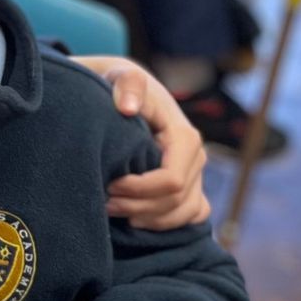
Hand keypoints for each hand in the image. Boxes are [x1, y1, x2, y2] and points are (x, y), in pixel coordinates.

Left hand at [78, 58, 209, 228]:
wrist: (124, 91)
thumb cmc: (120, 86)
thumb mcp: (121, 76)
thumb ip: (127, 85)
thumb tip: (128, 108)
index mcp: (185, 137)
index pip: (171, 181)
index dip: (139, 190)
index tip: (109, 184)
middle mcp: (196, 158)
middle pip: (175, 201)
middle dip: (137, 206)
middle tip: (104, 200)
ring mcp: (196, 175)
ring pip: (183, 214)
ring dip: (148, 218)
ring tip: (114, 209)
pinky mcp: (190, 186)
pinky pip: (189, 216)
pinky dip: (164, 223)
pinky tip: (137, 218)